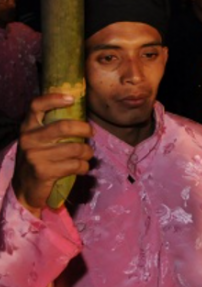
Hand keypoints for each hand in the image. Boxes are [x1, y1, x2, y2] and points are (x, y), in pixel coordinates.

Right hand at [12, 94, 93, 217]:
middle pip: (64, 126)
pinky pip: (75, 165)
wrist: (25, 188)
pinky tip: (82, 168)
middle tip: (91, 133)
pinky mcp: (43, 172)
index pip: (36, 105)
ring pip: (75, 148)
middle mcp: (29, 139)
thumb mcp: (39, 139)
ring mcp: (35, 156)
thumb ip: (53, 126)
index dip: (54, 98)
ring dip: (88, 152)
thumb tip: (81, 113)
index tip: (71, 98)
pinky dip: (84, 167)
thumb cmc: (40, 158)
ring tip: (87, 155)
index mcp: (28, 126)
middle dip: (85, 129)